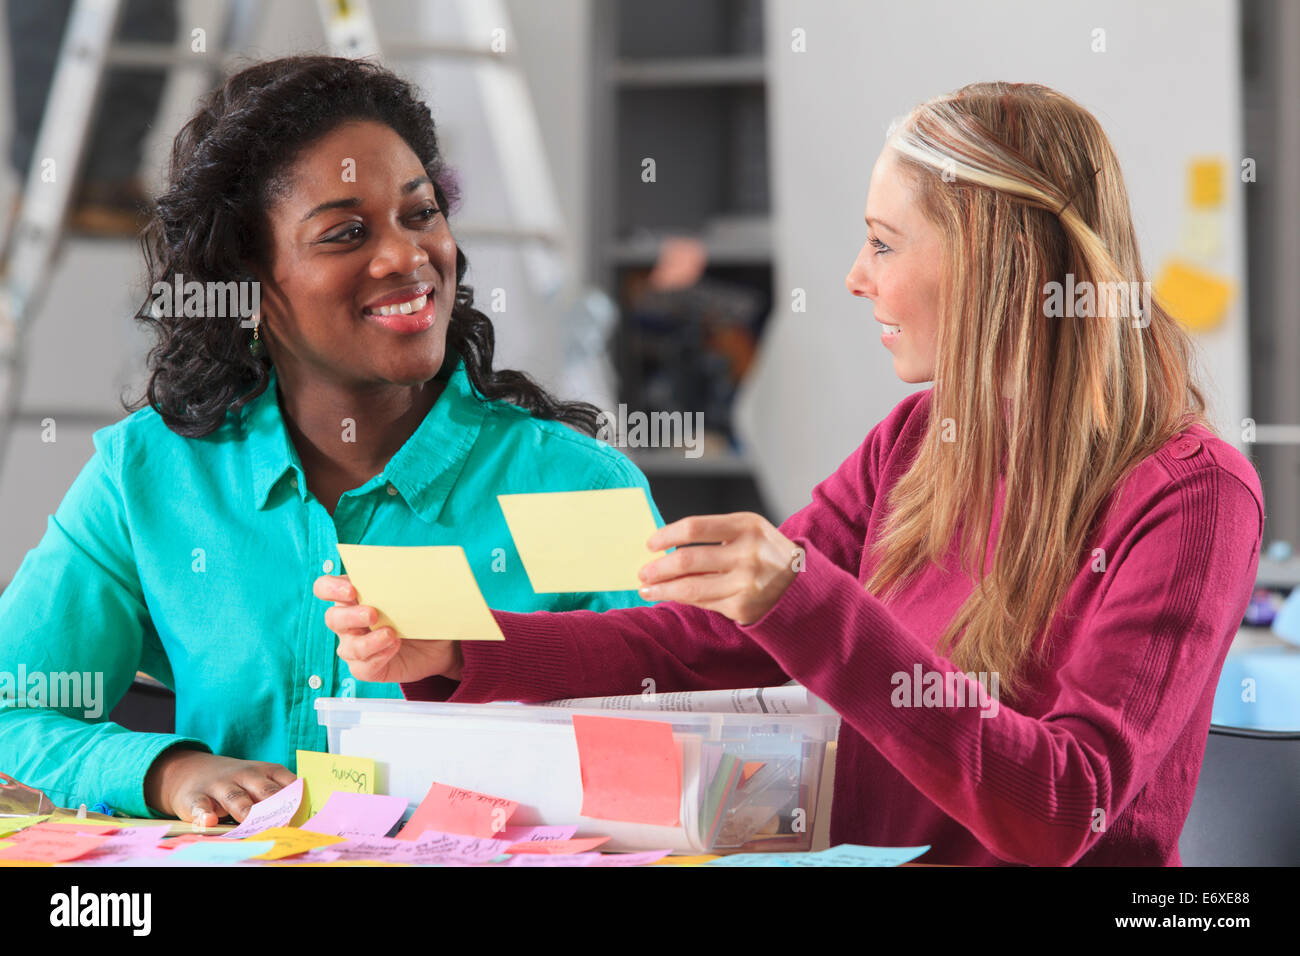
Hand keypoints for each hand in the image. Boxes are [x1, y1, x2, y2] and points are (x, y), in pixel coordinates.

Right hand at [144, 749, 294, 825]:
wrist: (192, 770)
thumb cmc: (236, 782)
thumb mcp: (258, 780)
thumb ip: (277, 794)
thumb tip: (303, 817)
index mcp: (266, 772)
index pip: (286, 783)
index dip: (297, 799)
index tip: (307, 815)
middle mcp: (245, 775)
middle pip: (264, 791)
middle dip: (276, 807)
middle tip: (286, 824)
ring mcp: (221, 785)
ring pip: (235, 797)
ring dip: (245, 810)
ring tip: (251, 821)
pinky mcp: (196, 797)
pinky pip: (201, 805)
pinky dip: (204, 813)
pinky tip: (209, 820)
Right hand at [313, 574, 463, 684]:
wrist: (439, 646)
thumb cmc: (422, 614)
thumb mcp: (418, 595)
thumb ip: (407, 583)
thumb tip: (412, 571)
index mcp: (354, 597)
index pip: (326, 588)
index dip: (331, 588)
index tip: (351, 590)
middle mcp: (349, 622)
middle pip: (333, 618)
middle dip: (350, 615)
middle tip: (373, 613)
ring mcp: (355, 646)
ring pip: (347, 647)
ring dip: (367, 642)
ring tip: (391, 634)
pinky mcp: (367, 668)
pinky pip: (362, 667)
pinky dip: (377, 657)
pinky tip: (394, 647)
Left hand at [637, 512, 803, 624]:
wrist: (803, 585)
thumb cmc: (767, 553)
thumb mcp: (748, 531)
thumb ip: (713, 535)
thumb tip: (666, 548)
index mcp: (747, 526)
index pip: (695, 528)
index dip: (666, 535)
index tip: (650, 543)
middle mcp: (747, 554)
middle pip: (687, 560)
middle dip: (657, 568)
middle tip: (642, 571)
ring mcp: (745, 583)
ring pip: (689, 587)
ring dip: (662, 589)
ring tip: (647, 588)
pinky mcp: (742, 607)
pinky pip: (702, 602)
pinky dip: (681, 599)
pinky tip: (670, 596)